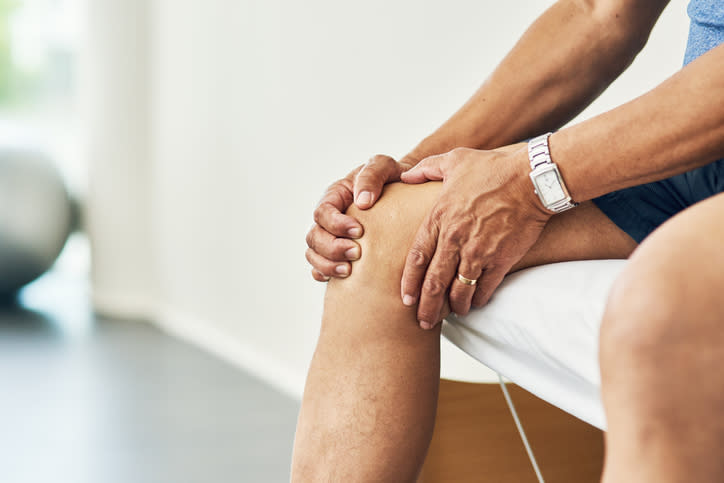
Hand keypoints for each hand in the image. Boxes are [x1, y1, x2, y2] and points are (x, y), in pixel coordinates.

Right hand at [306, 154, 416, 280]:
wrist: (404, 193)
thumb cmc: (392, 177)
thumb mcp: (384, 166)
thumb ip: (372, 175)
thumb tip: (362, 201)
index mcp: (335, 196)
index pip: (323, 212)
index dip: (336, 224)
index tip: (359, 230)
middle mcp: (328, 218)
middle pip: (314, 236)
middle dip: (332, 248)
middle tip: (356, 253)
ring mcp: (330, 237)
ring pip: (313, 254)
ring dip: (327, 265)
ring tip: (349, 271)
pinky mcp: (336, 254)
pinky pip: (319, 268)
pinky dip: (325, 274)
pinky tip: (342, 279)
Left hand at [399, 146, 551, 327]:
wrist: (532, 179)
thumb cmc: (494, 168)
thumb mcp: (454, 160)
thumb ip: (427, 168)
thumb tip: (406, 175)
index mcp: (439, 218)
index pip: (417, 258)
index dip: (409, 282)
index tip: (405, 299)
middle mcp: (455, 239)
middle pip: (434, 282)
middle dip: (426, 306)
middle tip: (423, 321)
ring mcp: (478, 251)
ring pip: (459, 290)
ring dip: (453, 307)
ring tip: (451, 315)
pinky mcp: (501, 259)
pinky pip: (485, 288)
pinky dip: (478, 300)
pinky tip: (474, 304)